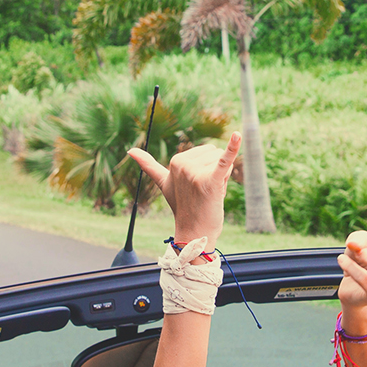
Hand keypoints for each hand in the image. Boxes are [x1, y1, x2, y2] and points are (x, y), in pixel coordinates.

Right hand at [127, 134, 242, 247]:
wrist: (194, 232)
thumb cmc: (182, 206)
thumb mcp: (164, 182)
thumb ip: (148, 165)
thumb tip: (129, 150)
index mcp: (175, 160)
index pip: (205, 151)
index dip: (205, 169)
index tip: (194, 188)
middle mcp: (183, 164)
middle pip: (215, 153)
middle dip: (214, 170)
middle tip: (204, 191)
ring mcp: (195, 173)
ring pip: (224, 160)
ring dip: (222, 177)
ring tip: (210, 193)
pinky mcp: (210, 181)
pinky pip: (224, 160)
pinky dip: (233, 147)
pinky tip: (237, 135)